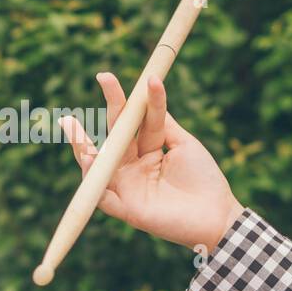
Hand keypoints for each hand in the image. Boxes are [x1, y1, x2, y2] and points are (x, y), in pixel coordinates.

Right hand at [60, 72, 243, 253]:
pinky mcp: (126, 209)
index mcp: (148, 151)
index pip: (133, 121)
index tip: (114, 75)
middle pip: (114, 136)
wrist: (217, 215)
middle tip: (104, 78)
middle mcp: (133, 167)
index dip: (125, 98)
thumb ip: (163, 123)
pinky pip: (102, 196)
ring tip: (75, 126)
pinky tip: (91, 159)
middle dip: (108, 108)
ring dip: (84, 147)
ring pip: (98, 166)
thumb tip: (148, 94)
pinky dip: (93, 180)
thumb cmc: (204, 180)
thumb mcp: (184, 143)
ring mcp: (127, 187)